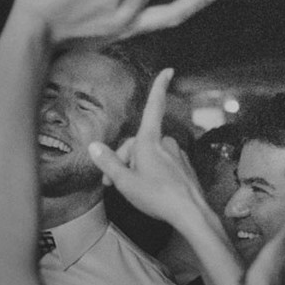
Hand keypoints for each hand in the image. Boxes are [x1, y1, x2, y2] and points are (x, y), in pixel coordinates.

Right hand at [88, 69, 206, 224]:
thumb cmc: (157, 196)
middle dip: (124, 159)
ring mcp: (177, 155)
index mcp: (150, 141)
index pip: (153, 107)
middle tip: (112, 184)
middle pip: (139, 142)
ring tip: (131, 189)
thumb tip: (94, 146)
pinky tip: (149, 190)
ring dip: (137, 167)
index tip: (168, 71)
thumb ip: (108, 163)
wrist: (190, 214)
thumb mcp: (125, 182)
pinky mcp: (184, 168)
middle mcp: (166, 143)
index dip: (159, 87)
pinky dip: (152, 173)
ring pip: (150, 155)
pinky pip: (162, 165)